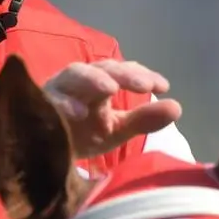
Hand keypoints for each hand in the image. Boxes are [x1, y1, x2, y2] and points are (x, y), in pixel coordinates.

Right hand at [43, 59, 181, 157]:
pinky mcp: (40, 104)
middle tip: (144, 86)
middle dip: (123, 74)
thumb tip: (177, 107)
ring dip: (92, 79)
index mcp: (99, 83)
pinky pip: (50, 100)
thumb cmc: (81, 132)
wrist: (42, 150)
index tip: (163, 86)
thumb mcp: (116, 128)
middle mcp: (80, 81)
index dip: (141, 75)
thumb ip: (143, 119)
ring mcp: (58, 90)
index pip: (122, 71)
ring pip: (74, 74)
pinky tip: (78, 113)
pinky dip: (63, 103)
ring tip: (111, 89)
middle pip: (102, 68)